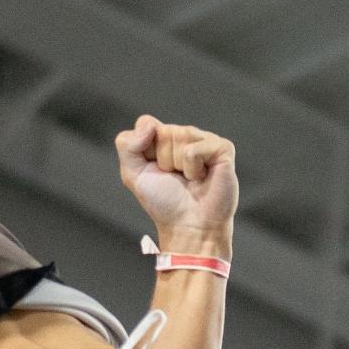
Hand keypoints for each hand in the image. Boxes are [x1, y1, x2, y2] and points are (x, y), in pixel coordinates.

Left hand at [115, 115, 237, 245]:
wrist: (187, 225)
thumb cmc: (163, 201)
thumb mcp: (132, 172)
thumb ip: (126, 144)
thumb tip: (150, 125)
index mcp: (164, 137)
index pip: (146, 123)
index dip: (144, 148)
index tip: (154, 169)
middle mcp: (185, 135)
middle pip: (162, 131)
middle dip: (162, 159)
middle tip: (175, 177)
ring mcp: (205, 139)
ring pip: (178, 137)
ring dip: (177, 165)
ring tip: (189, 178)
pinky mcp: (223, 148)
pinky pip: (193, 150)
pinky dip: (192, 169)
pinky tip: (202, 177)